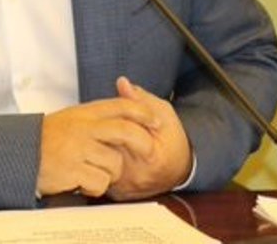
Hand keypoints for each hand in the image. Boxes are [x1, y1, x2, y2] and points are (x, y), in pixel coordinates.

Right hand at [37, 97, 158, 197]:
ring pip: (115, 163)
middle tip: (150, 153)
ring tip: (93, 170)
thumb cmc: (49, 138)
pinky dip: (95, 187)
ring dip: (110, 173)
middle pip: (125, 130)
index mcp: (85, 113)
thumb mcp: (73, 118)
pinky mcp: (73, 170)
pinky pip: (100, 182)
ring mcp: (78, 149)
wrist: (21, 153)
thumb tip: (127, 105)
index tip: (156, 121)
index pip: (121, 106)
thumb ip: (98, 114)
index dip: (143, 112)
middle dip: (143, 142)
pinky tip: (82, 181)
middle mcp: (84, 128)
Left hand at [105, 76, 192, 200]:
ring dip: (97, 145)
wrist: (179, 167)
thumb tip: (122, 83)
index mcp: (151, 158)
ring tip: (100, 135)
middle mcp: (136, 177)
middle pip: (106, 147)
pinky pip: (100, 172)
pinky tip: (101, 148)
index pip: (123, 134)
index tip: (115, 115)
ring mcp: (125, 187)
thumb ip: (141, 98)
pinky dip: (98, 158)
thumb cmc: (172, 138)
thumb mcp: (162, 111)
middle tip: (101, 123)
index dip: (117, 120)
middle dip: (101, 132)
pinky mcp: (116, 192)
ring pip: (99, 160)